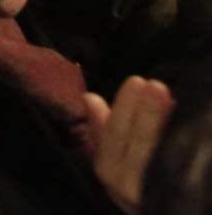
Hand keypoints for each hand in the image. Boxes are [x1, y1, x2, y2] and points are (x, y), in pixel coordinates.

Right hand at [87, 75, 173, 212]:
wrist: (165, 211)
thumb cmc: (136, 185)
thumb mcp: (114, 160)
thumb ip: (104, 129)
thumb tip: (89, 97)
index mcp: (109, 170)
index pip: (113, 135)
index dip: (124, 108)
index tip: (137, 80)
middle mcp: (128, 185)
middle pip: (137, 145)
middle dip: (146, 115)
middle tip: (157, 85)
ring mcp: (153, 194)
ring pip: (159, 158)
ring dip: (165, 128)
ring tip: (174, 99)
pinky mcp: (175, 199)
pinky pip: (180, 172)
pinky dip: (185, 149)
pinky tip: (192, 128)